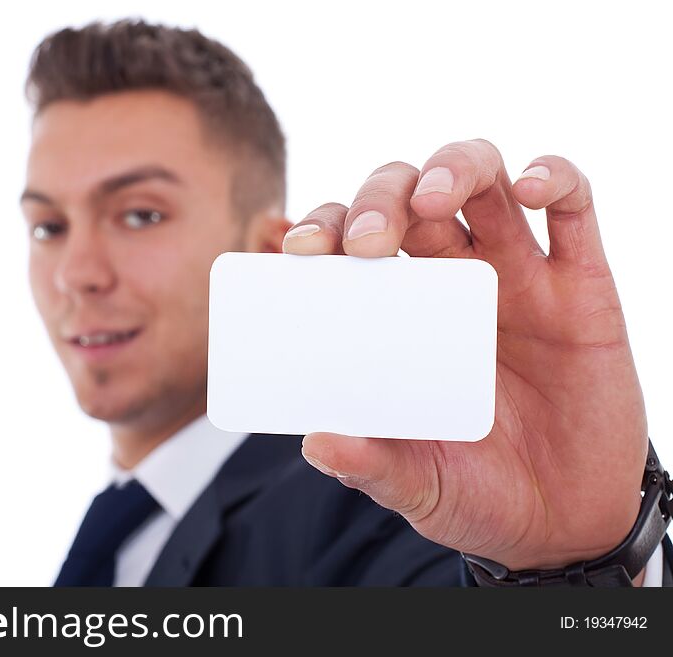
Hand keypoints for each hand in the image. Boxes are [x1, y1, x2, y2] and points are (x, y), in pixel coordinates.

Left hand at [283, 139, 648, 572]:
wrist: (563, 521)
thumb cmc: (476, 490)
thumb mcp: (415, 481)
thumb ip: (369, 465)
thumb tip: (316, 442)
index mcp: (401, 313)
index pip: (352, 241)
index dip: (325, 227)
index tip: (302, 249)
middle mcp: (453, 280)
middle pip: (411, 196)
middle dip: (380, 198)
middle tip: (363, 241)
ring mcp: (518, 276)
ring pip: (485, 181)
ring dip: (453, 168)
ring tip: (430, 200)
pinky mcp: (583, 285)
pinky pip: (575, 209)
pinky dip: (557, 178)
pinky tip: (533, 186)